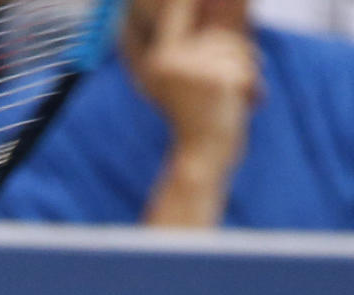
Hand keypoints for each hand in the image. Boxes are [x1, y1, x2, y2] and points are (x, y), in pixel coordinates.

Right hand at [124, 0, 258, 171]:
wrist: (199, 161)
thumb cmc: (197, 124)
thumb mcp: (187, 84)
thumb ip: (194, 48)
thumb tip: (199, 5)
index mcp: (158, 59)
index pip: (177, 7)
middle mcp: (169, 60)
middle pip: (220, 35)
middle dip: (238, 57)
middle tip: (239, 85)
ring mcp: (192, 69)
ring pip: (236, 49)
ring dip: (247, 72)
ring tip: (238, 99)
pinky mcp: (216, 79)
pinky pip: (246, 66)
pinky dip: (253, 85)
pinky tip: (247, 104)